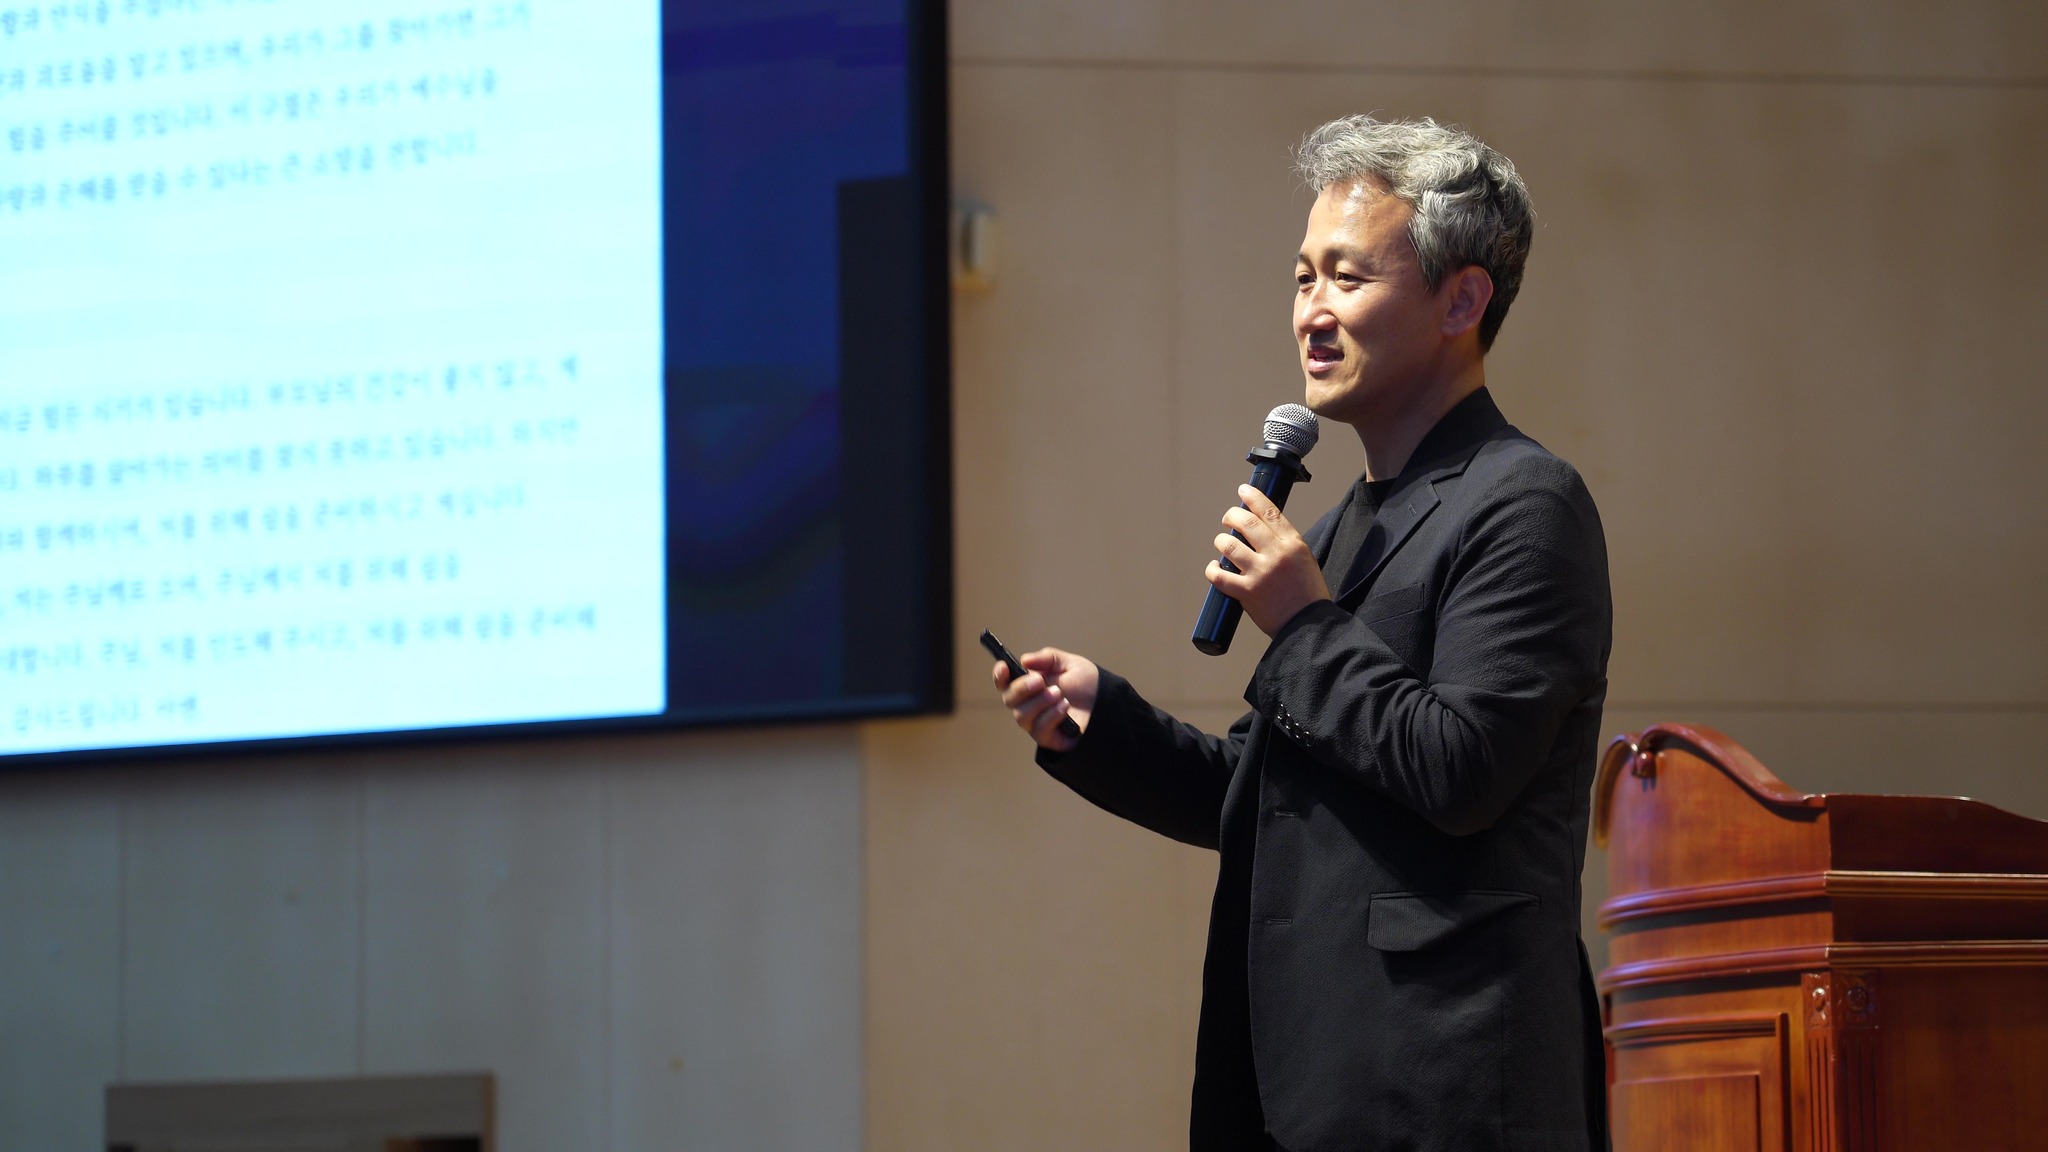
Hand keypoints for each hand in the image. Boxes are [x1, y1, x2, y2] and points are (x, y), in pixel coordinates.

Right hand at [994, 647, 1097, 751]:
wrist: (1108, 703)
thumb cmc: (1086, 684)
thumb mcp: (1069, 664)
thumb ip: (1047, 659)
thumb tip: (1025, 660)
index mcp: (1029, 685)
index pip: (1005, 682)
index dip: (999, 676)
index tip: (1004, 667)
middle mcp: (1028, 705)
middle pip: (1010, 699)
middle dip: (1022, 688)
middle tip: (1040, 681)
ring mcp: (1037, 722)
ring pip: (1022, 716)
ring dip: (1039, 702)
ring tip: (1059, 693)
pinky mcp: (1049, 739)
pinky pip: (1039, 730)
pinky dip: (1051, 716)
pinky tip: (1065, 707)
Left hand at [1206, 484, 1330, 635]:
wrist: (1309, 626)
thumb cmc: (1307, 595)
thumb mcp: (1305, 560)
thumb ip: (1285, 545)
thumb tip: (1262, 532)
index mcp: (1293, 544)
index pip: (1270, 512)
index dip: (1253, 498)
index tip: (1243, 491)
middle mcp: (1276, 555)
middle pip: (1246, 523)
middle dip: (1232, 516)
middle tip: (1228, 518)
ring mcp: (1260, 574)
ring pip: (1229, 545)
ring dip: (1222, 540)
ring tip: (1222, 542)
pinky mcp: (1247, 593)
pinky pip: (1219, 576)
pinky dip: (1212, 570)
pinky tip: (1214, 568)